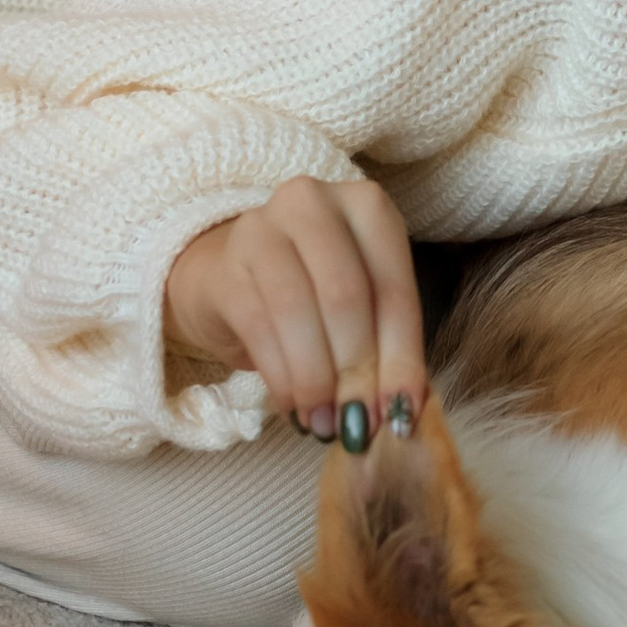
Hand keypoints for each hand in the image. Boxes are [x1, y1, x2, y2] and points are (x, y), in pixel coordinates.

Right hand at [162, 175, 425, 441]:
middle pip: (346, 296)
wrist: (226, 279)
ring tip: (325, 423)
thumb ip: (384, 349)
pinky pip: (258, 327)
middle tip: (360, 424)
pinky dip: (282, 377)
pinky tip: (294, 406)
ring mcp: (262, 227)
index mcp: (366, 206)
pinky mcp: (224, 266)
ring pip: (299, 311)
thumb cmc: (309, 293)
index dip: (402, 358)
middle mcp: (314, 202)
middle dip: (357, 371)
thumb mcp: (358, 309)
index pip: (393, 288)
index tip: (403, 413)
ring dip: (317, 380)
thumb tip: (401, 413)